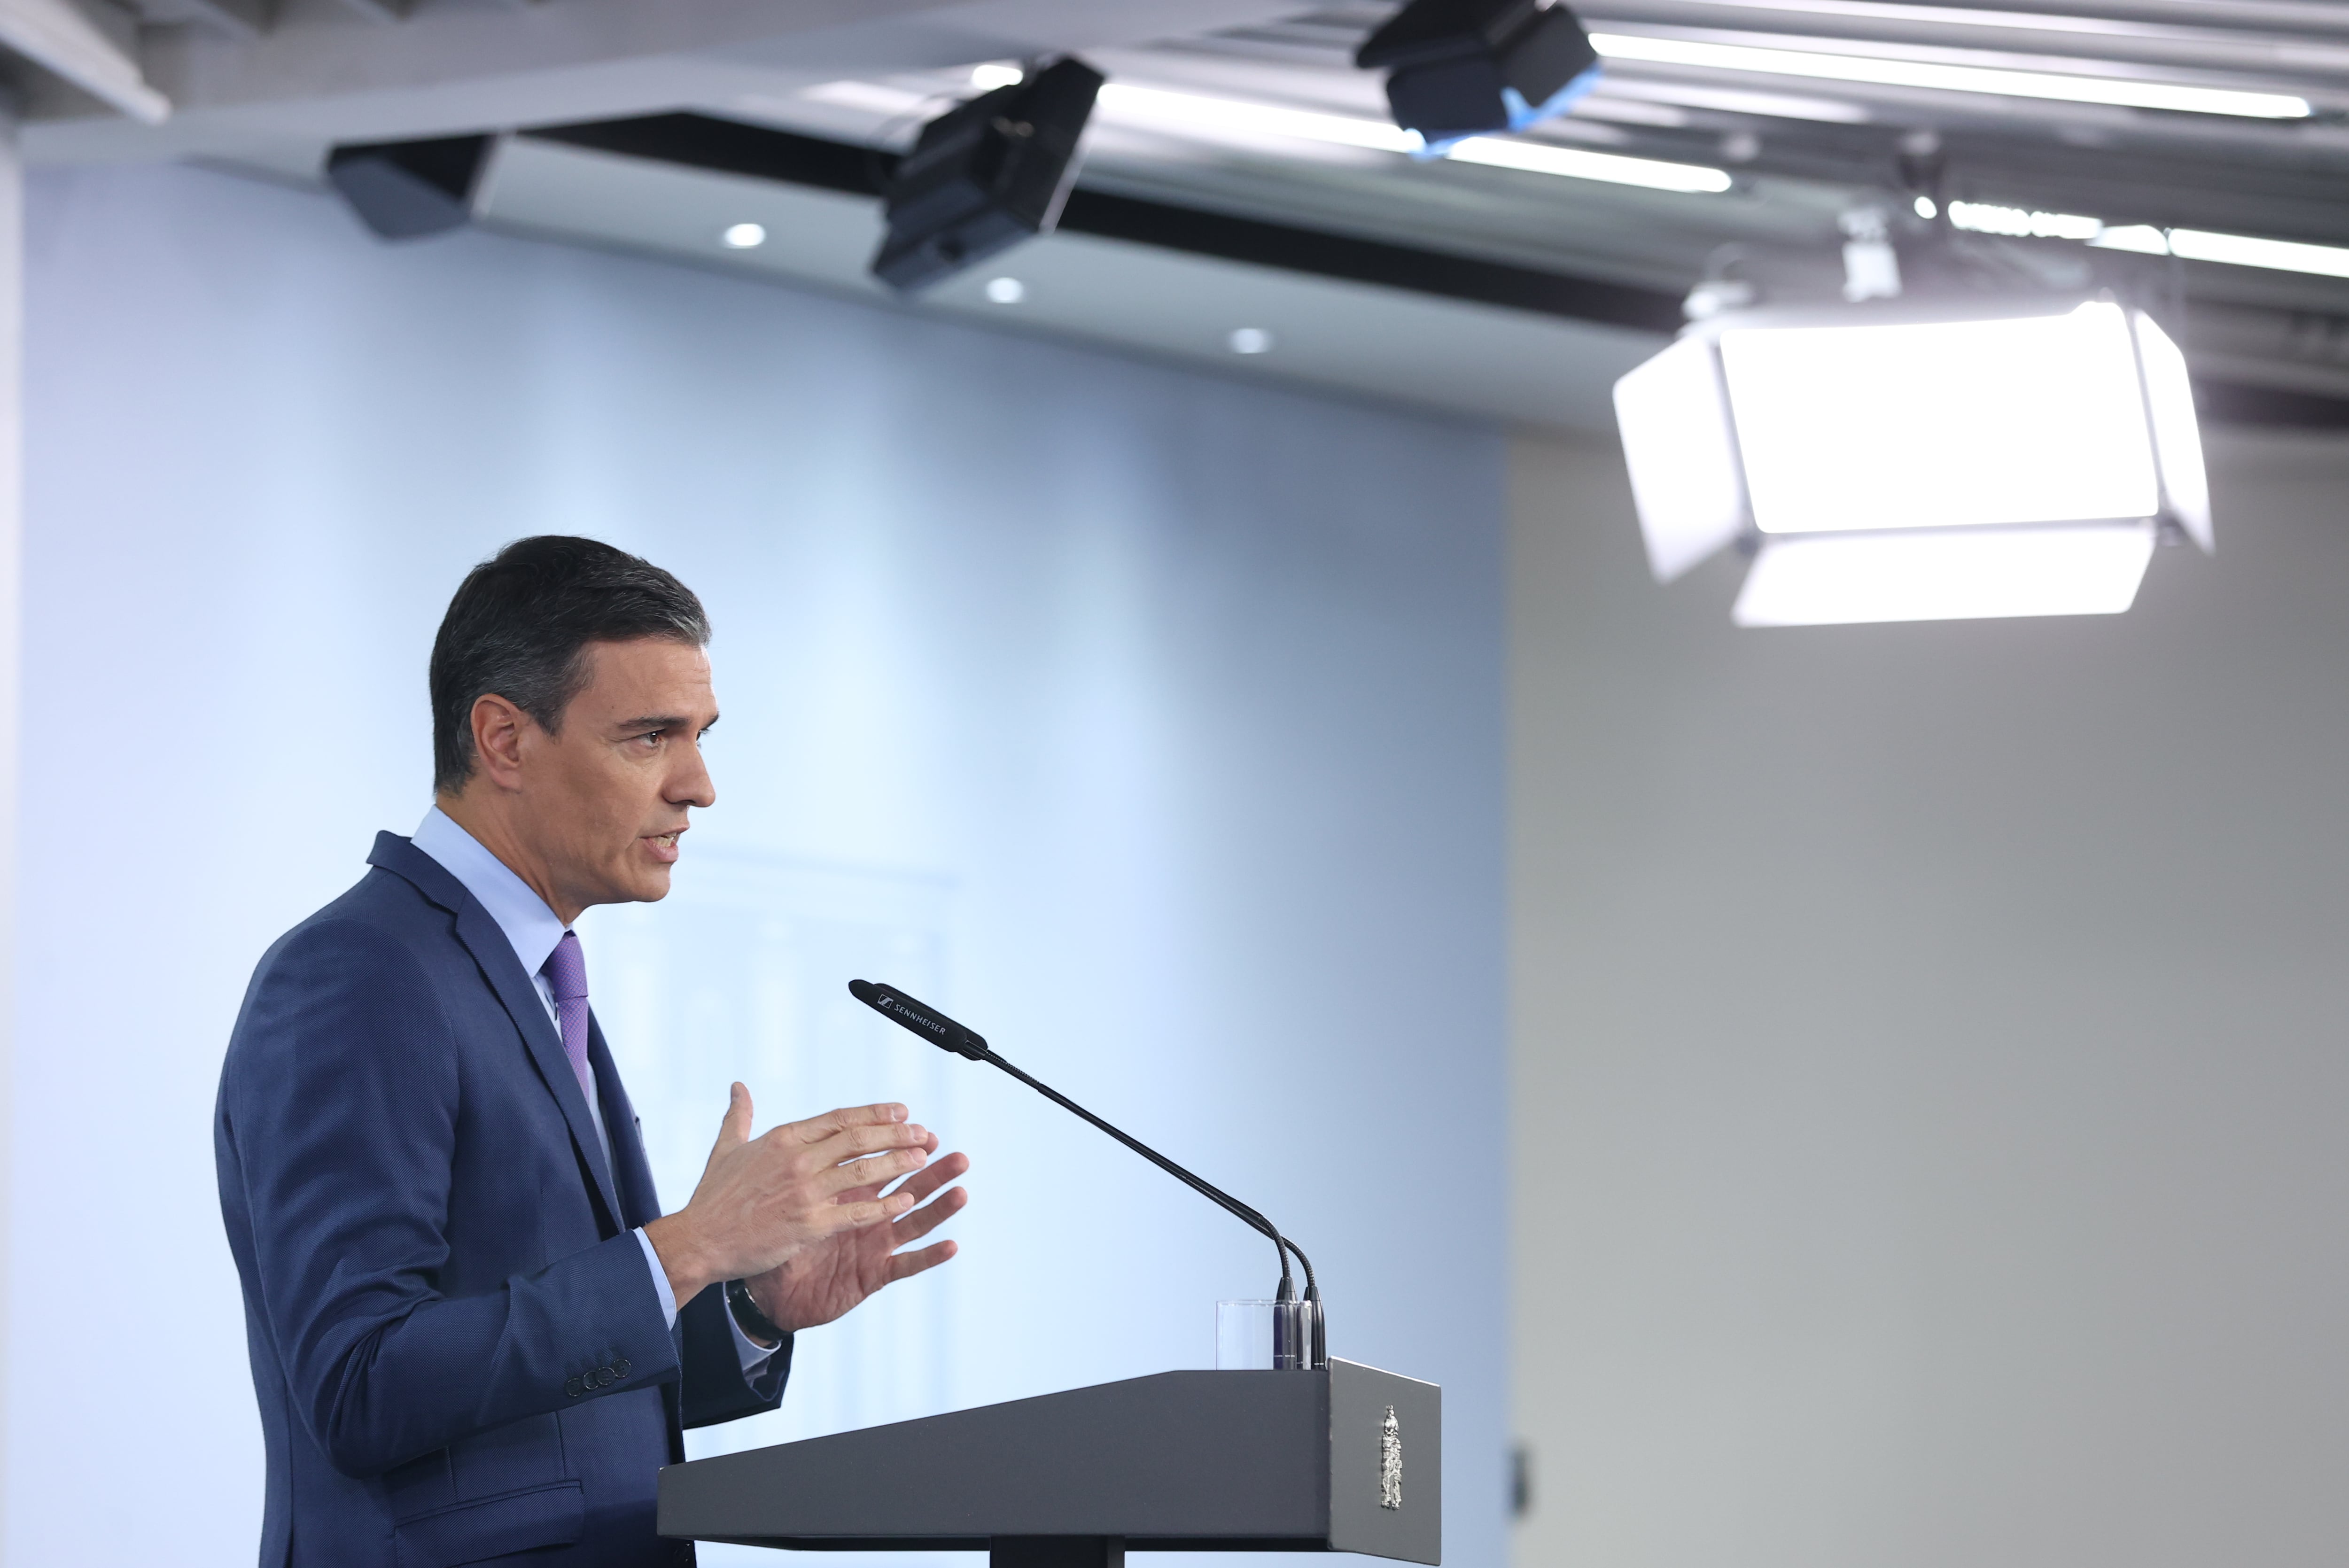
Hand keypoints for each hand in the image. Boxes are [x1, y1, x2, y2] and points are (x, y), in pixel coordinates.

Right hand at [642, 1085, 933, 1306]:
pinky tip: (905, 1200)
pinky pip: (856, 1212)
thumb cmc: (713, 1198)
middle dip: (896, 1133)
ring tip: (922, 1158)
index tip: (901, 1110)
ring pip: (863, 1170)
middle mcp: (797, 1160)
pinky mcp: (809, 1225)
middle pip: (858, 1139)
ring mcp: (805, 1192)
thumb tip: (738, 1086)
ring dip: (897, 1162)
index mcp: (783, 1139)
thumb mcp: (726, 1149)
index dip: (875, 1113)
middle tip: (923, 1132)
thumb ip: (739, 1115)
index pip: (840, 1118)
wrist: (700, 1241)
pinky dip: (883, 1206)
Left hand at [746, 1139, 969, 1334]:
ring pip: (913, 1223)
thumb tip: (768, 1125)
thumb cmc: (773, 1243)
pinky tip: (951, 1246)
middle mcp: (868, 1217)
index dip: (902, 1148)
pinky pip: (904, 1266)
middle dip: (934, 1173)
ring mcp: (873, 1246)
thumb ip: (788, 1165)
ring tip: (961, 1191)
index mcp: (848, 1194)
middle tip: (959, 1157)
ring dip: (939, 1209)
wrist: (768, 1293)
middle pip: (909, 1189)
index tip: (923, 1129)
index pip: (881, 1164)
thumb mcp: (778, 1200)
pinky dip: (928, 1257)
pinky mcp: (872, 1275)